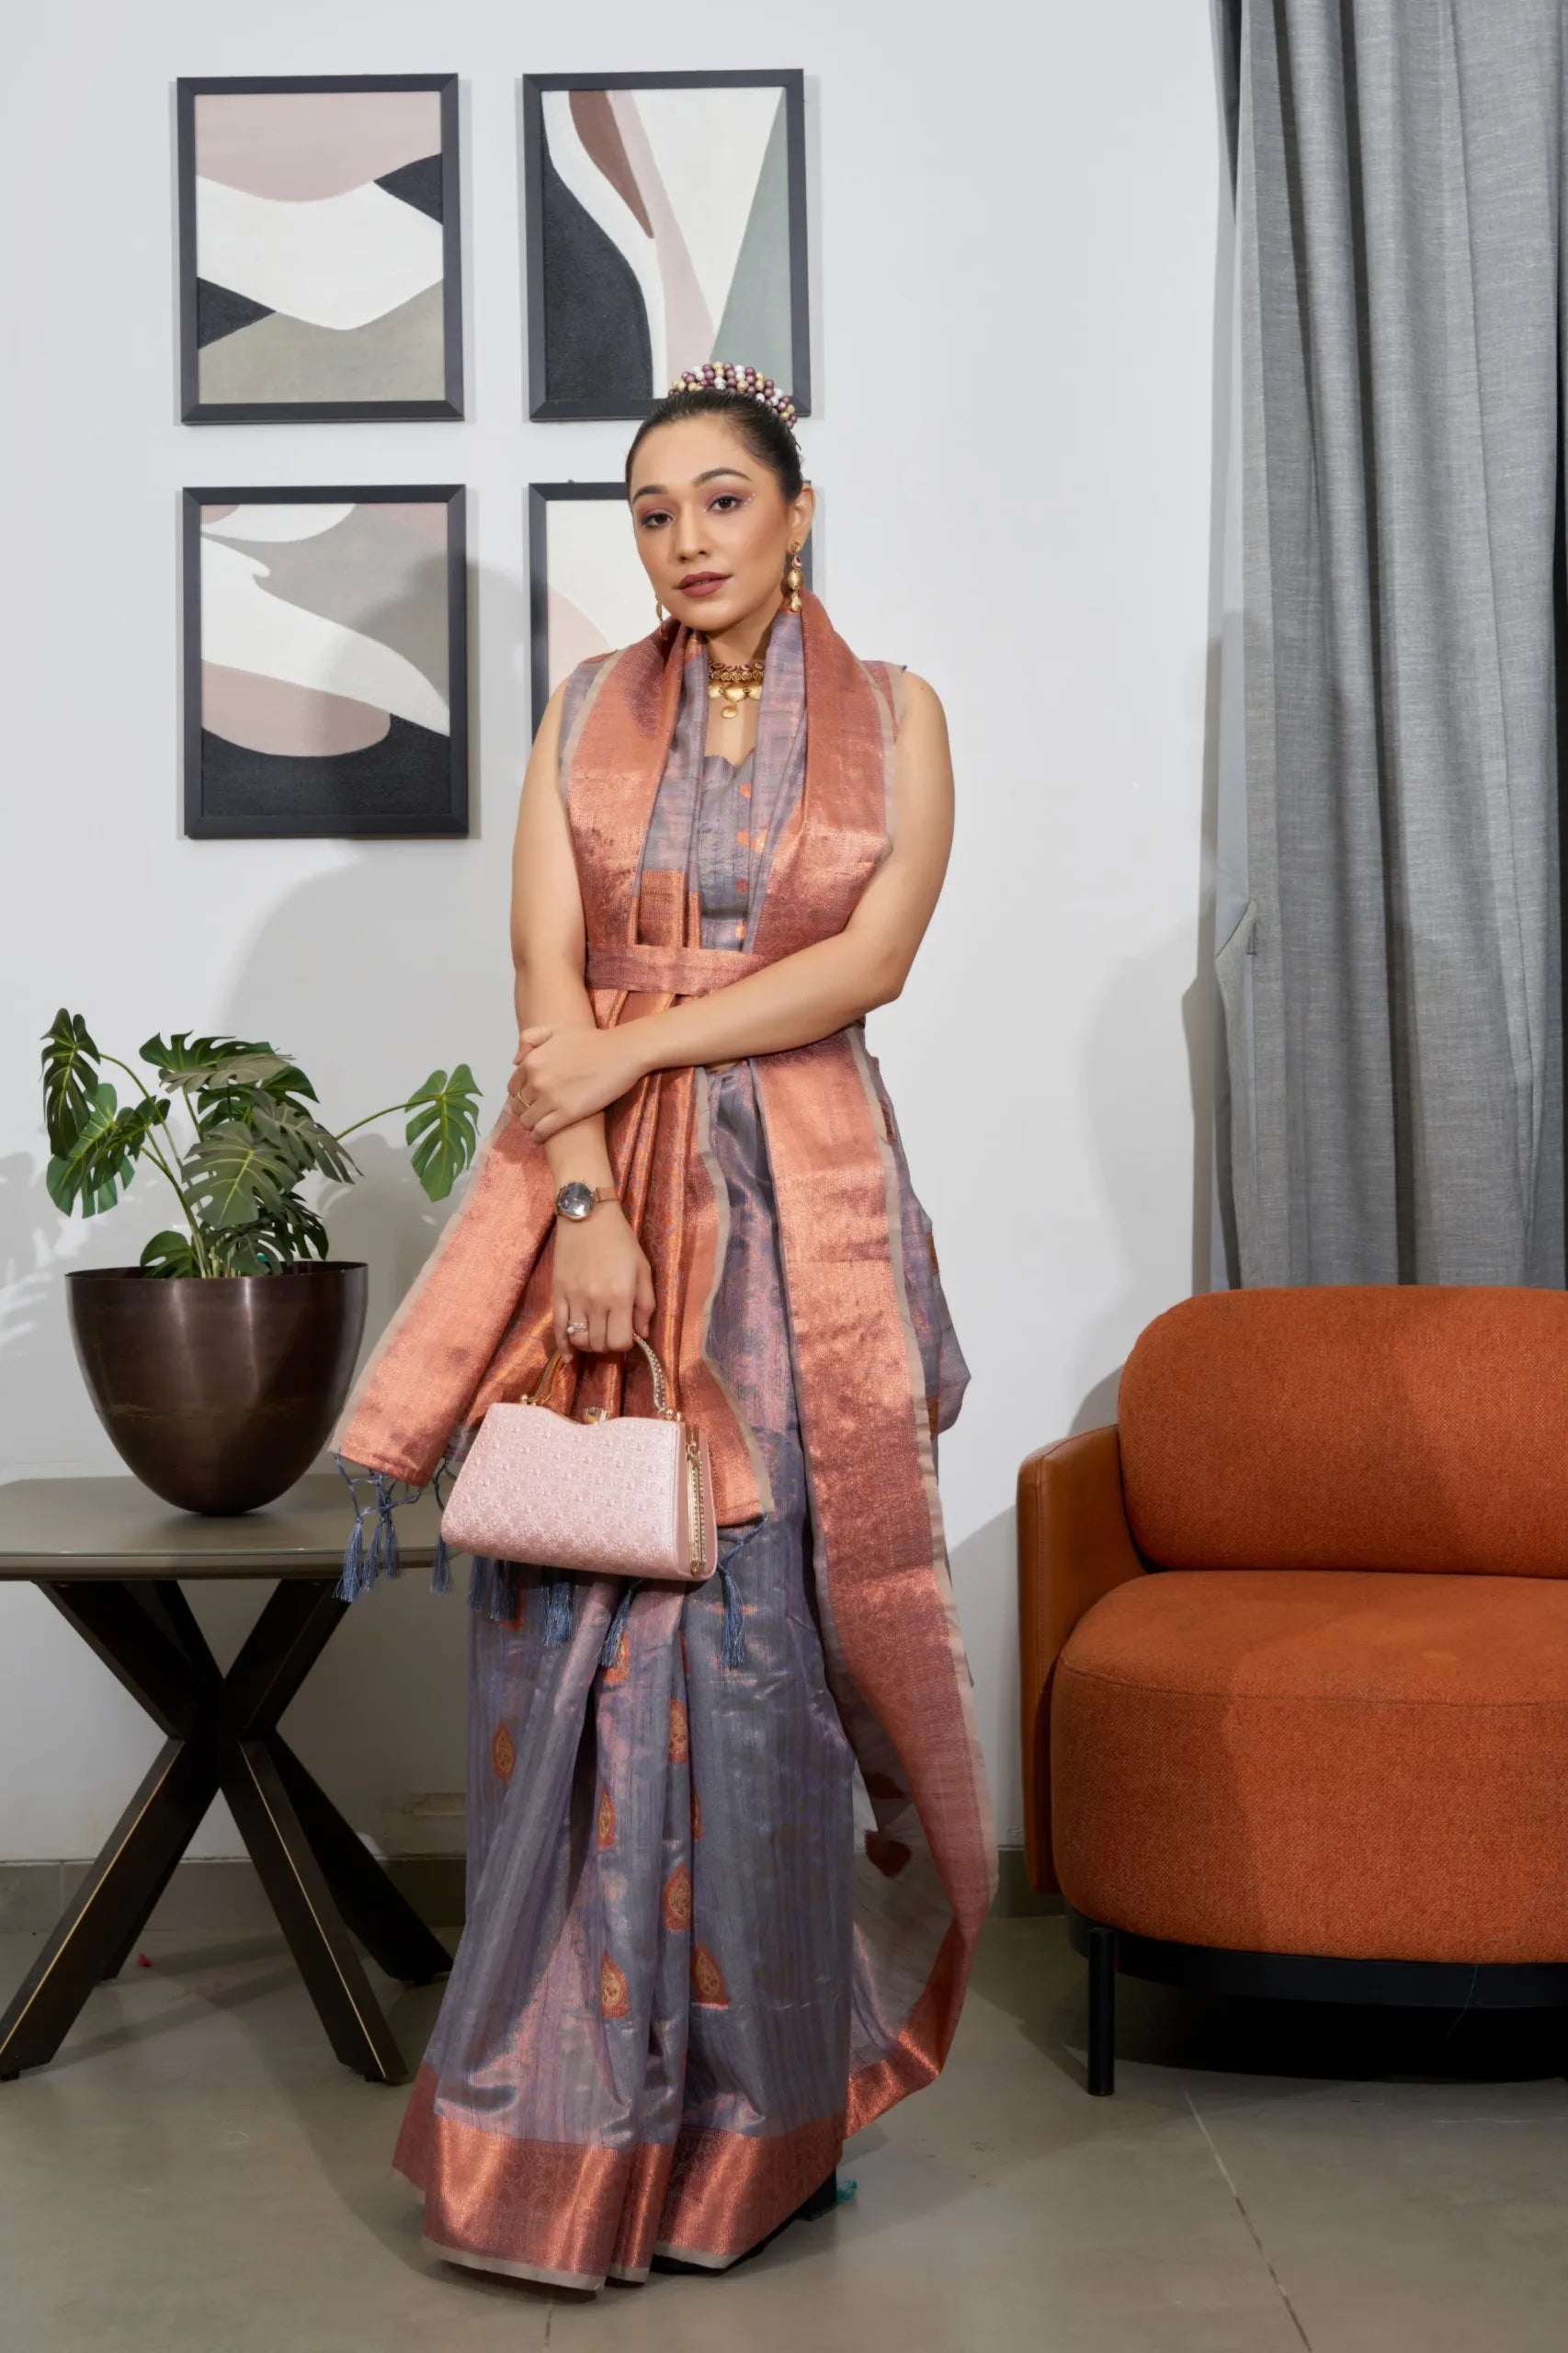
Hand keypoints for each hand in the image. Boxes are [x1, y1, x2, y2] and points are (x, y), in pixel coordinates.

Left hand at [508, 1024, 645, 1139]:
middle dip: (524, 1111)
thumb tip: (515, 1062)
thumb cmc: (592, 1040)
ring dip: (530, 1125)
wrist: (621, 1052)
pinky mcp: (567, 1114)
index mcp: (531, 1061)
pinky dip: (537, 1137)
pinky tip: (541, 1136)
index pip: (513, 1088)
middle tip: (536, 1113)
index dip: (520, 1095)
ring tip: (539, 1125)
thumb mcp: (555, 1029)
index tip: (530, 1100)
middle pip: (518, 1106)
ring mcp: (550, 1098)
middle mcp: (536, 1080)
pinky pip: (541, 1132)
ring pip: (526, 1121)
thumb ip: (529, 1039)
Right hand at [553, 1204, 655, 1353]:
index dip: (625, 1344)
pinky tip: (569, 1356)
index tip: (627, 1333)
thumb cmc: (620, 1241)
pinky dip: (563, 1346)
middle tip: (611, 1332)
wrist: (587, 1216)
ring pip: (579, 1339)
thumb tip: (643, 1334)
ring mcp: (574, 1299)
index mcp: (621, 1296)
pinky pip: (557, 1328)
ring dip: (589, 1344)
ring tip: (595, 1334)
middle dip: (608, 1345)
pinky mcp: (557, 1294)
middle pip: (599, 1344)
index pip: (620, 1341)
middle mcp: (596, 1302)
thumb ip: (645, 1304)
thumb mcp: (642, 1268)